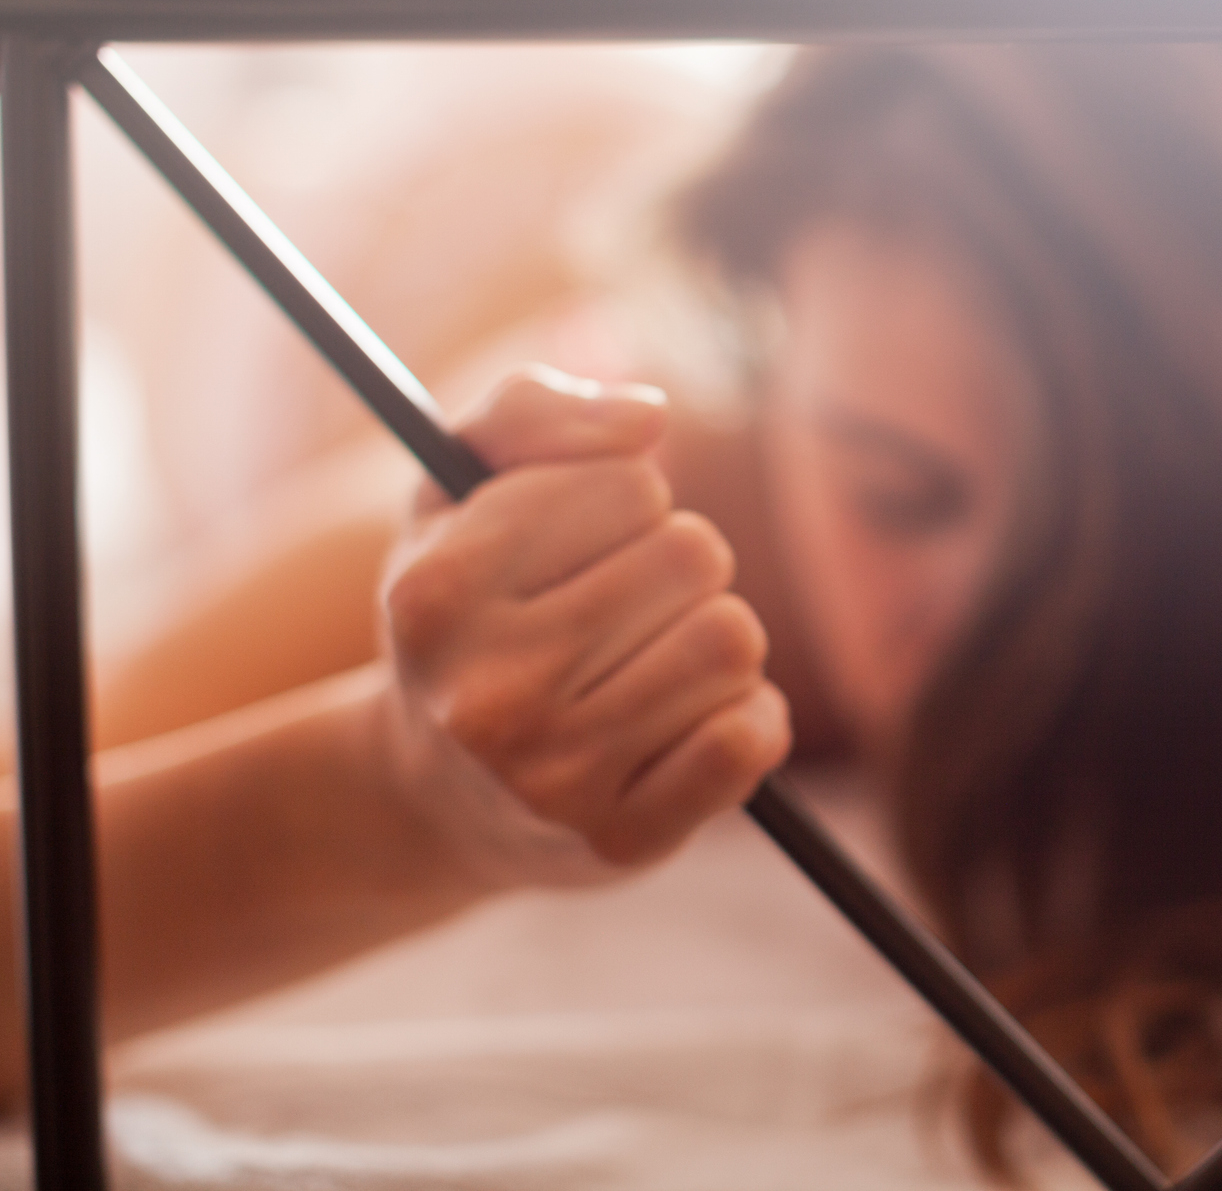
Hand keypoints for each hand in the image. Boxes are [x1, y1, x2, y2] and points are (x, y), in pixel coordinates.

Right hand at [380, 366, 788, 884]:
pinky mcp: (619, 842)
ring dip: (714, 642)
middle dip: (677, 568)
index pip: (630, 482)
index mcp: (439, 593)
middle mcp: (486, 691)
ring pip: (734, 640)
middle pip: (696, 554)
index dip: (624, 499)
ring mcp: (551, 778)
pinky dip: (748, 718)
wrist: (437, 799)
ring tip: (653, 665)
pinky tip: (692, 725)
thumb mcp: (454, 493)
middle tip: (621, 611)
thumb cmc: (469, 615)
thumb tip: (646, 418)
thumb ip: (531, 413)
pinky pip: (750, 739)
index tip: (577, 543)